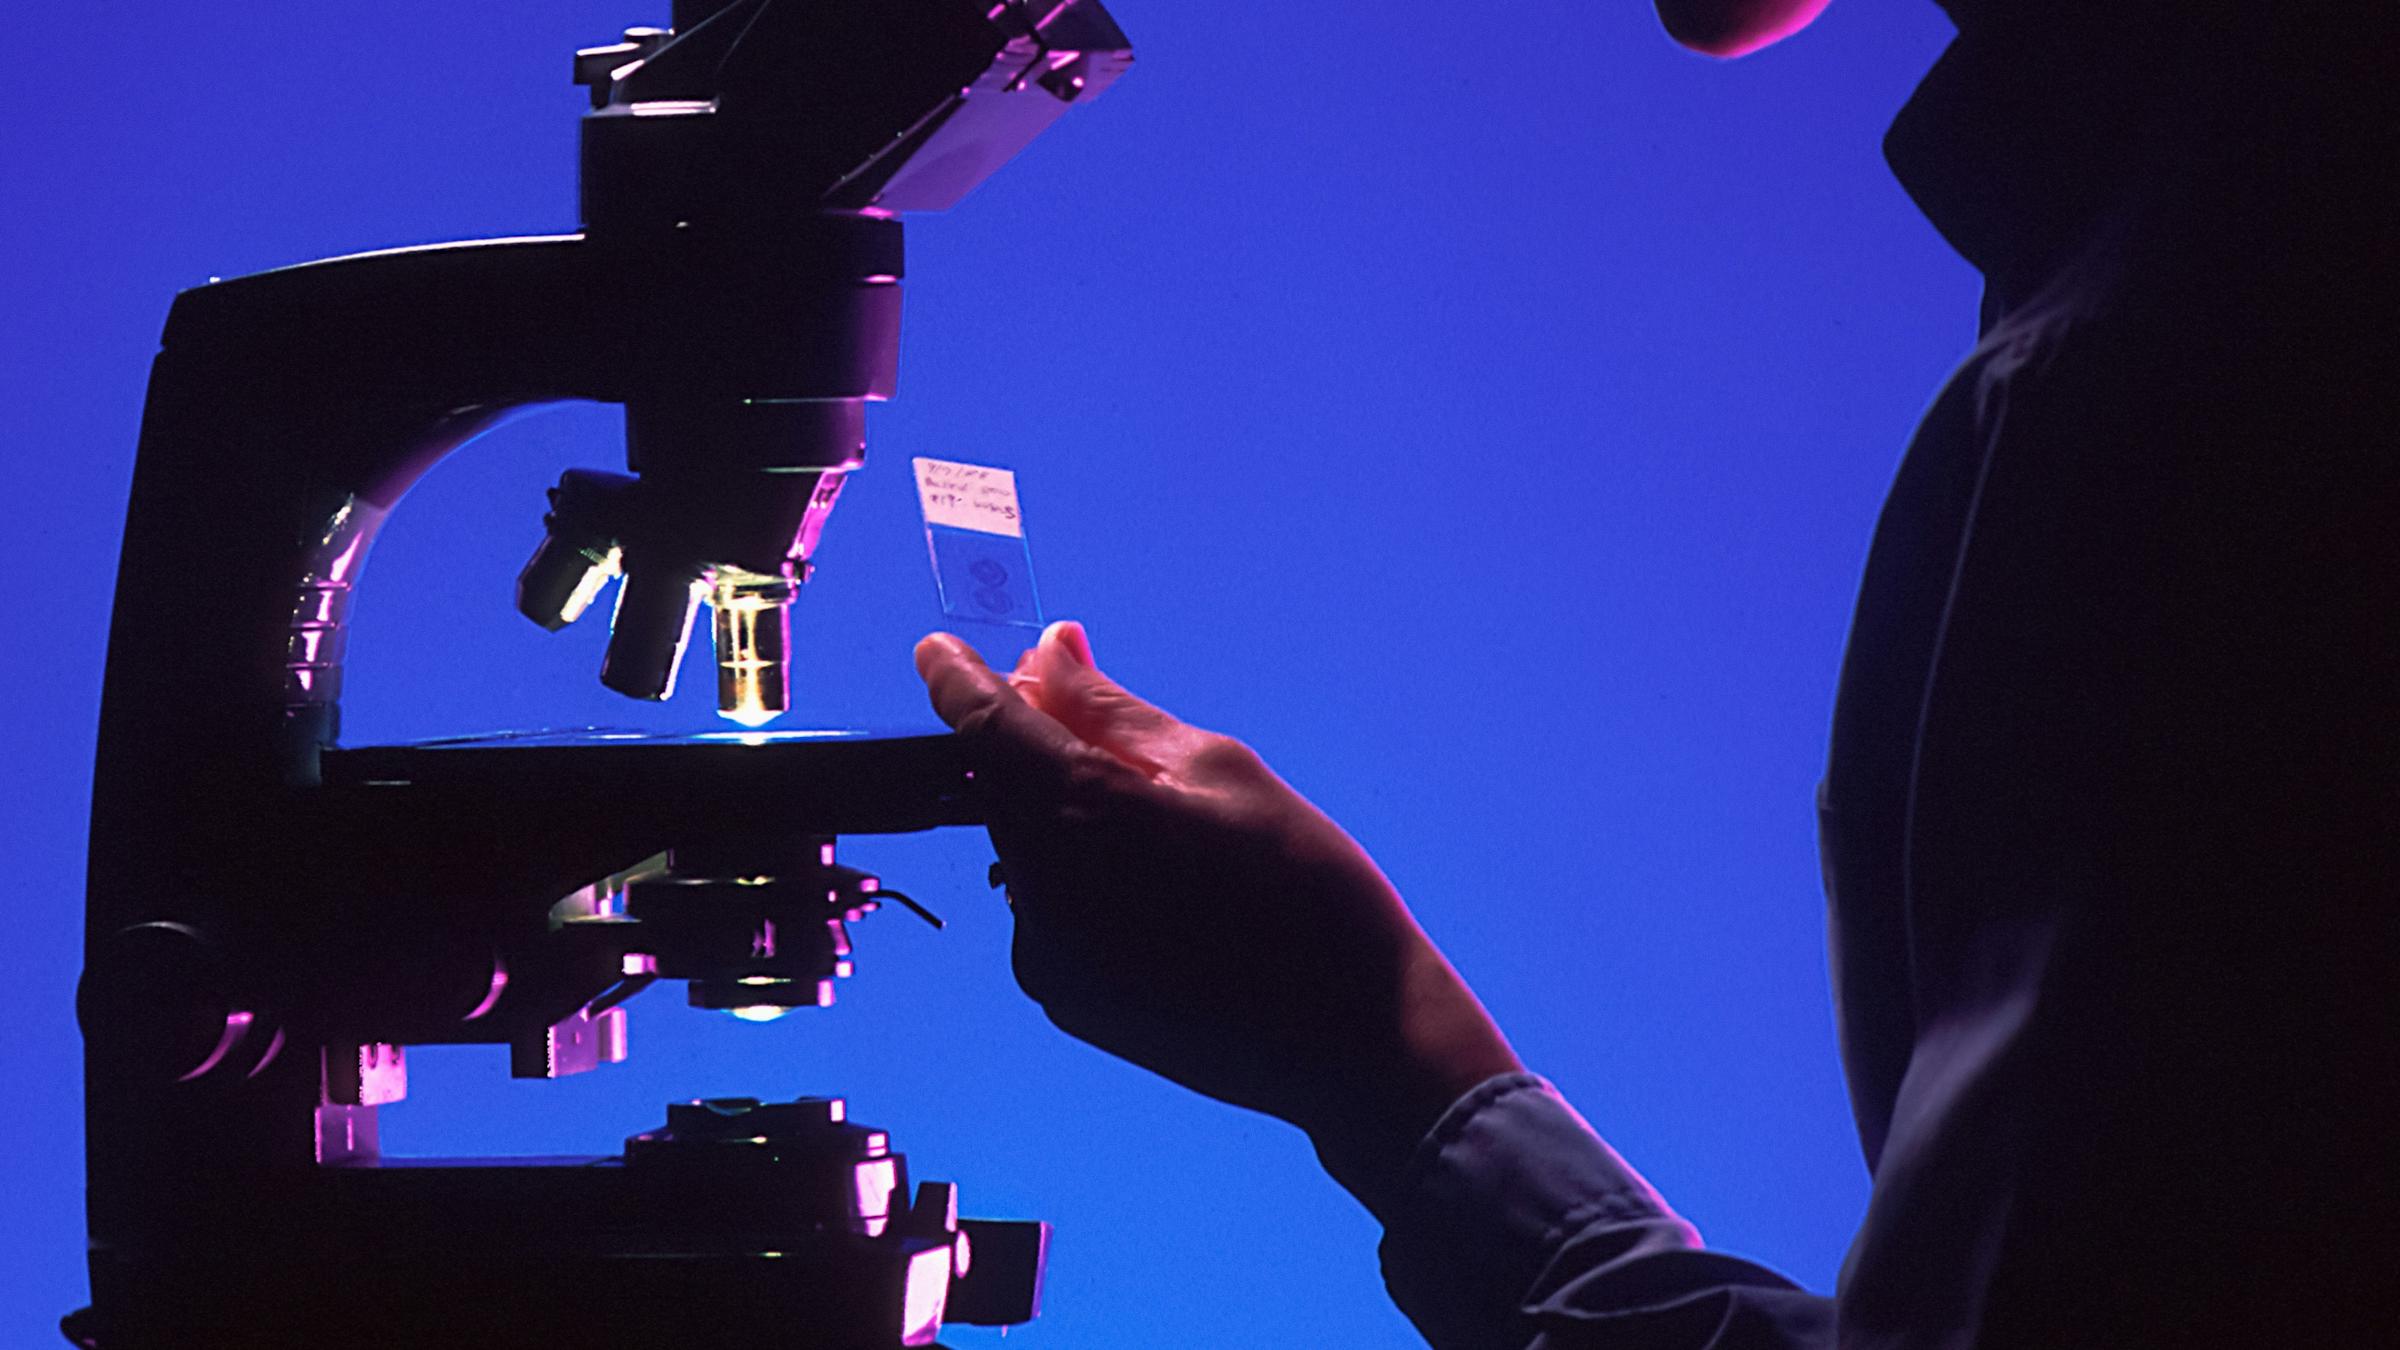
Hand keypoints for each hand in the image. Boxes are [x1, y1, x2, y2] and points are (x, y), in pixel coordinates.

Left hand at [914, 622, 1522, 1209]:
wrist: (1353, 1039)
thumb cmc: (1306, 888)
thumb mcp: (1219, 770)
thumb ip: (1113, 711)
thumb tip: (1047, 655)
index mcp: (1080, 814)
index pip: (982, 726)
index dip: (956, 678)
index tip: (940, 650)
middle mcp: (1040, 891)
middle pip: (1002, 788)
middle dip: (1032, 742)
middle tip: (1091, 709)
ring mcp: (1047, 957)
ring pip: (1029, 850)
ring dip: (1064, 815)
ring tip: (1166, 824)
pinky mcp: (1065, 1001)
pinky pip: (1051, 911)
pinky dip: (1084, 878)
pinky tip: (1166, 889)